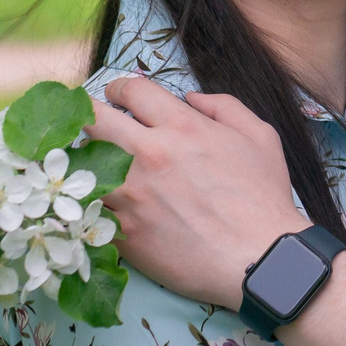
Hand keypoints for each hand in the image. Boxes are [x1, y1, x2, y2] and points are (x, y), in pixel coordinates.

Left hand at [86, 75, 308, 312]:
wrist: (259, 258)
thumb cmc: (263, 198)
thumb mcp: (259, 136)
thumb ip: (225, 107)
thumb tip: (191, 98)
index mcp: (182, 127)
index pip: (131, 90)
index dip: (118, 87)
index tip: (116, 95)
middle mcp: (149, 154)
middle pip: (93, 119)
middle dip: (86, 114)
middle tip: (90, 122)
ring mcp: (131, 194)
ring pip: (82, 165)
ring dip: (86, 162)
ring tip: (93, 165)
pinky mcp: (123, 231)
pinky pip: (89, 209)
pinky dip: (90, 203)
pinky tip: (98, 204)